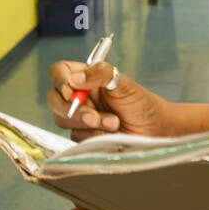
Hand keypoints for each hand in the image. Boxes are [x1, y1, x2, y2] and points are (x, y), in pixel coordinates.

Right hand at [46, 60, 170, 140]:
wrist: (154, 130)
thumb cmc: (141, 103)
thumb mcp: (124, 84)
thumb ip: (100, 74)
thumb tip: (75, 79)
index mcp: (85, 78)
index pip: (59, 72)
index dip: (60, 80)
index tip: (72, 91)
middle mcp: (79, 96)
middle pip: (53, 99)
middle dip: (72, 109)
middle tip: (94, 116)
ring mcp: (79, 117)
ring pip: (63, 120)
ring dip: (89, 123)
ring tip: (114, 123)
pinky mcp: (83, 136)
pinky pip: (76, 137)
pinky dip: (93, 136)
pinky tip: (111, 134)